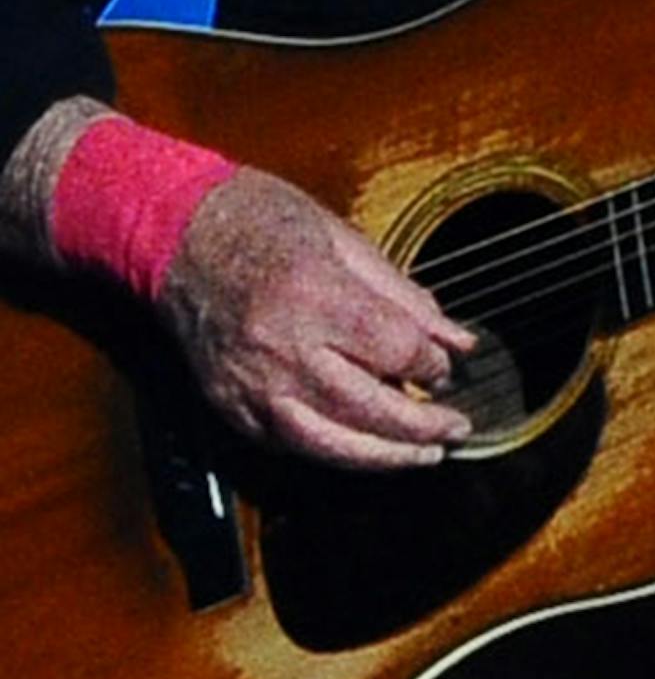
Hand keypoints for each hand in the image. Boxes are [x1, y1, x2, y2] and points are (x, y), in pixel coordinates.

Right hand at [160, 168, 477, 466]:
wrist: (173, 232)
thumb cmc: (258, 221)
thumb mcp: (342, 238)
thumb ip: (403, 296)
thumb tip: (455, 340)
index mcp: (314, 294)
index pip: (397, 350)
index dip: (434, 363)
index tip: (445, 362)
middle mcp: (282, 348)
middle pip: (372, 408)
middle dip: (424, 425)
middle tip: (456, 427)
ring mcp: (252, 385)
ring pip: (333, 444)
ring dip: (386, 457)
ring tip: (423, 455)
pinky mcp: (231, 407)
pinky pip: (292, 446)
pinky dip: (335, 452)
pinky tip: (365, 447)